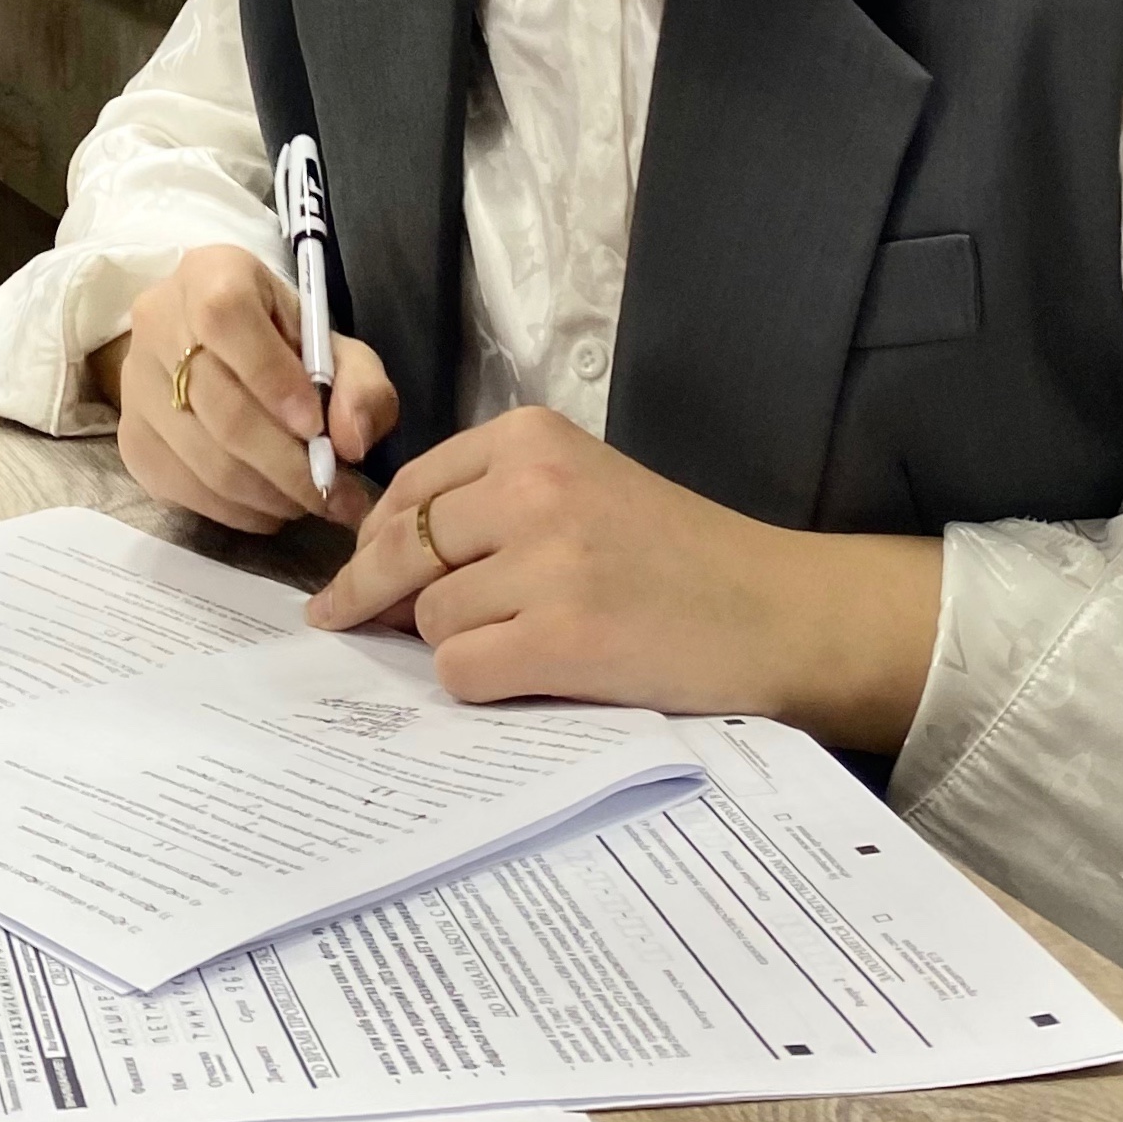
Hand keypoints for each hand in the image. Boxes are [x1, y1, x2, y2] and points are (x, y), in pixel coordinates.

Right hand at [94, 246, 394, 533]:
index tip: (316, 428)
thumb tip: (349, 443)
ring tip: (311, 501)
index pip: (227, 319)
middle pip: (218, 405)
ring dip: (268, 495)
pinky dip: (236, 510)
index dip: (272, 378)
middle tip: (335, 494)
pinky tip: (270, 504)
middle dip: (286, 464)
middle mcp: (157, 321)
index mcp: (211, 274)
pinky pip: (183, 488)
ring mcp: (135, 383)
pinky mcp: (129, 437)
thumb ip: (360, 388)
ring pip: (202, 457)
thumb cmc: (285, 345)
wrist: (216, 349)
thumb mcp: (338, 349)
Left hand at [305, 406, 941, 750]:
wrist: (778, 611)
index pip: (409, 490)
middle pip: (400, 552)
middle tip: (343, 621)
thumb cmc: (677, 554)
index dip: (374, 539)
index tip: (358, 572)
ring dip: (455, 642)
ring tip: (522, 644)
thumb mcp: (579, 488)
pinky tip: (525, 677)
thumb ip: (488, 506)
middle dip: (369, 593)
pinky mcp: (563, 637)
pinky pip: (462, 670)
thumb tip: (373, 566)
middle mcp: (531, 487)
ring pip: (430, 617)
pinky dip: (479, 683)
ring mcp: (547, 563)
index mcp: (529, 438)